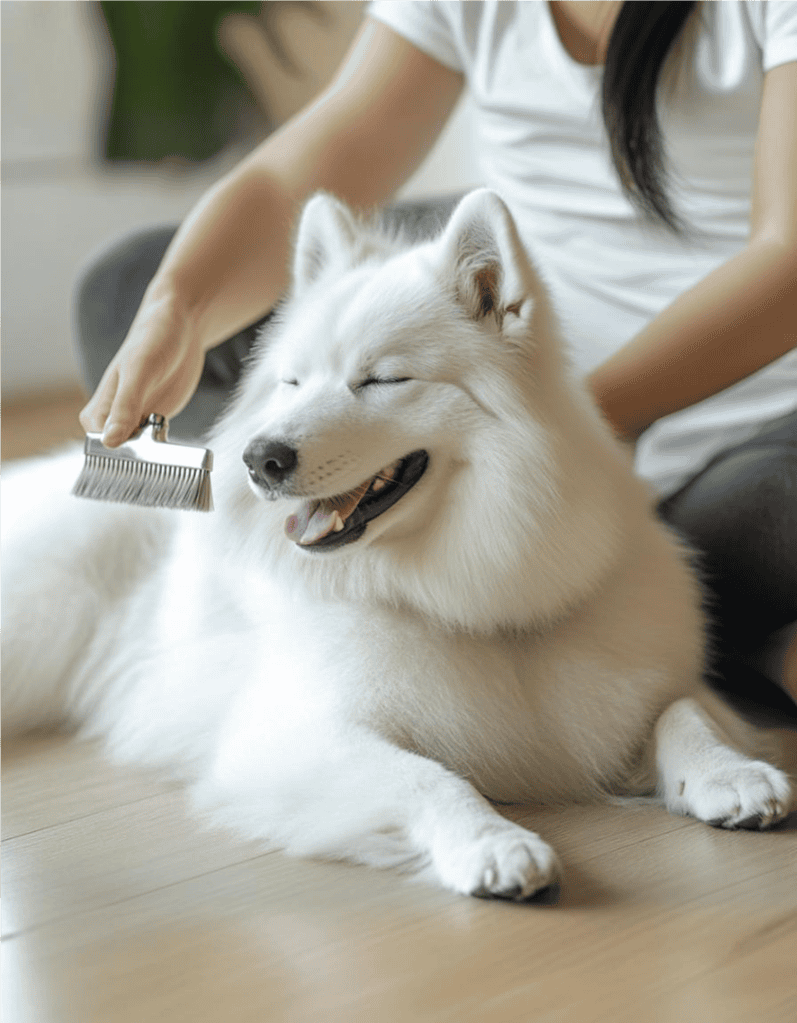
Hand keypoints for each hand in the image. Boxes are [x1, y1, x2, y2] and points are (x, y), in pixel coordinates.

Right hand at [79, 290, 206, 446]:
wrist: (179, 326)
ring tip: (165, 433)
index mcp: (96, 412)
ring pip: (141, 454)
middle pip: (122, 456)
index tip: (143, 443)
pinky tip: (172, 437)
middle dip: (141, 457)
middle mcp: (112, 421)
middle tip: (158, 436)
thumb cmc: (153, 340)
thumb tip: (109, 442)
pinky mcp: (154, 422)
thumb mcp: (140, 370)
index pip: (102, 449)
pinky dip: (165, 450)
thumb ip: (125, 406)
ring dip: (155, 455)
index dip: (124, 454)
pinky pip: (156, 447)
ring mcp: (134, 423)